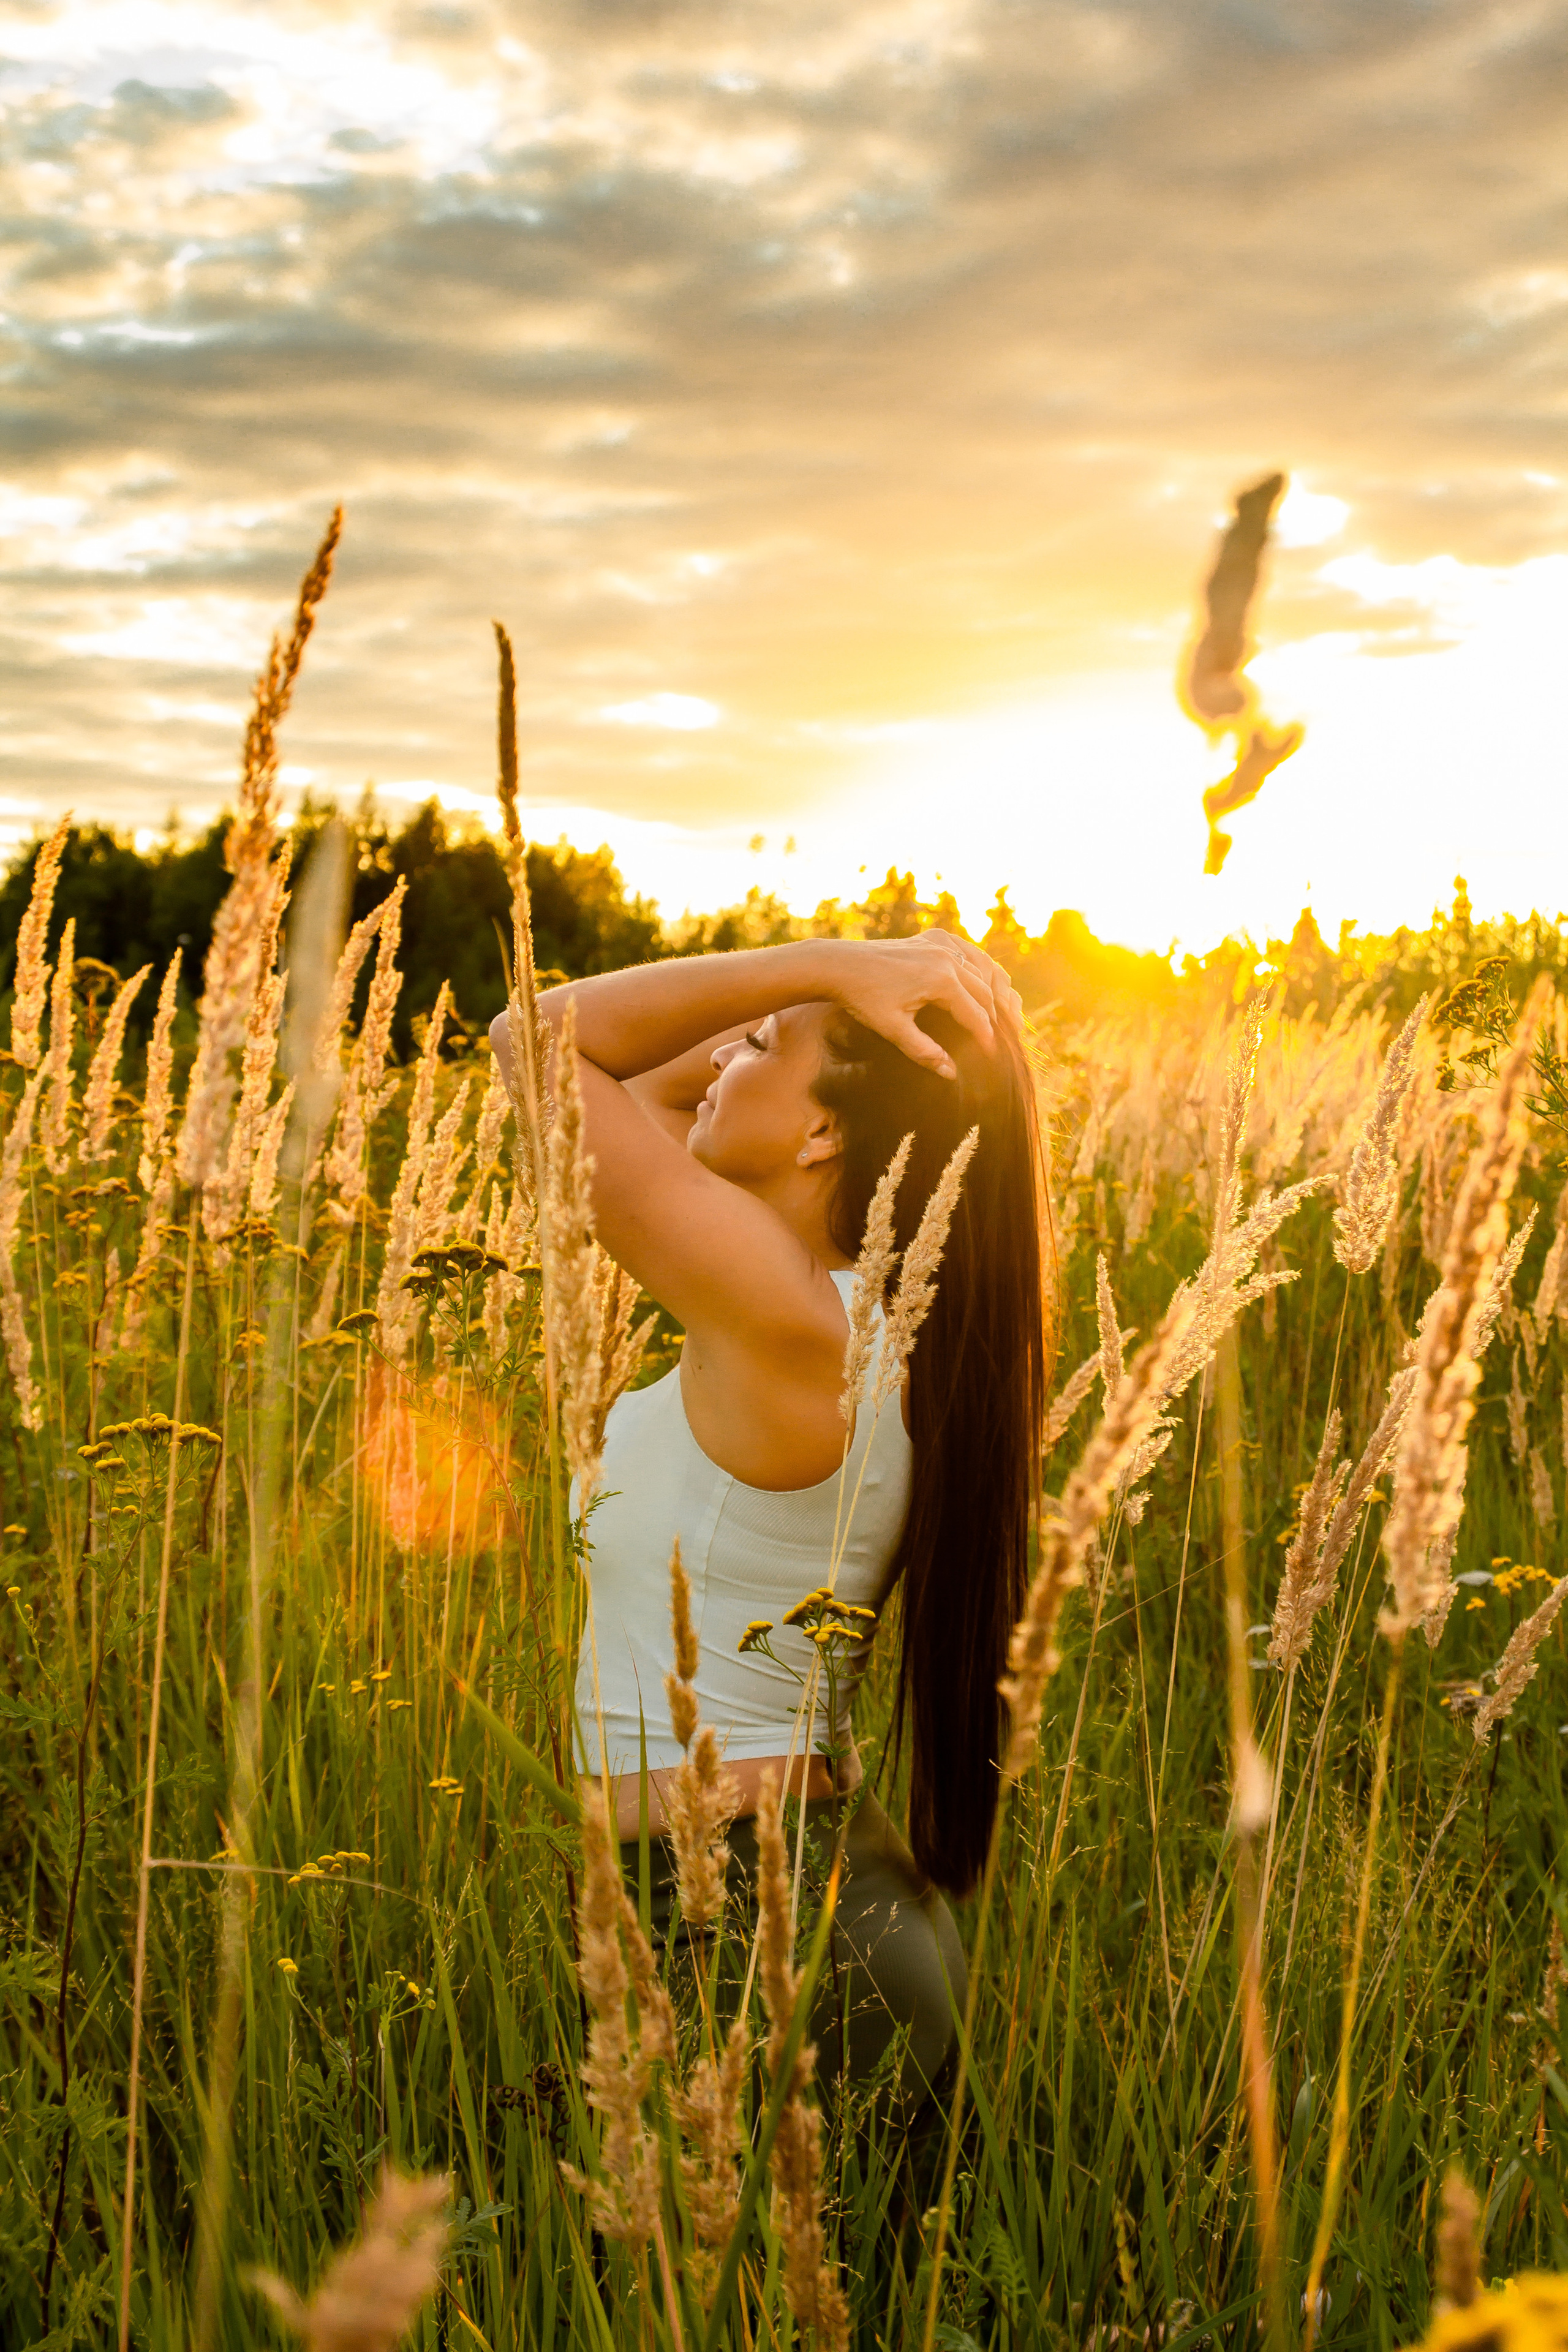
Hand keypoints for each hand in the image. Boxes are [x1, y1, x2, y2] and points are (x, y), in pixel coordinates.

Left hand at [825, 933, 1021, 1079]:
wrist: (839, 964)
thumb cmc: (863, 998)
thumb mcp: (894, 1029)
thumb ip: (925, 1052)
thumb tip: (952, 1074)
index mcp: (942, 980)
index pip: (976, 1015)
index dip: (987, 1038)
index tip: (994, 1056)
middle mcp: (947, 957)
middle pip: (986, 992)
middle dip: (998, 1016)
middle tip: (1008, 1038)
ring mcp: (941, 943)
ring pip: (984, 968)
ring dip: (997, 990)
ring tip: (1008, 1013)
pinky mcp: (934, 937)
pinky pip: (969, 952)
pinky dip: (983, 967)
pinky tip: (988, 981)